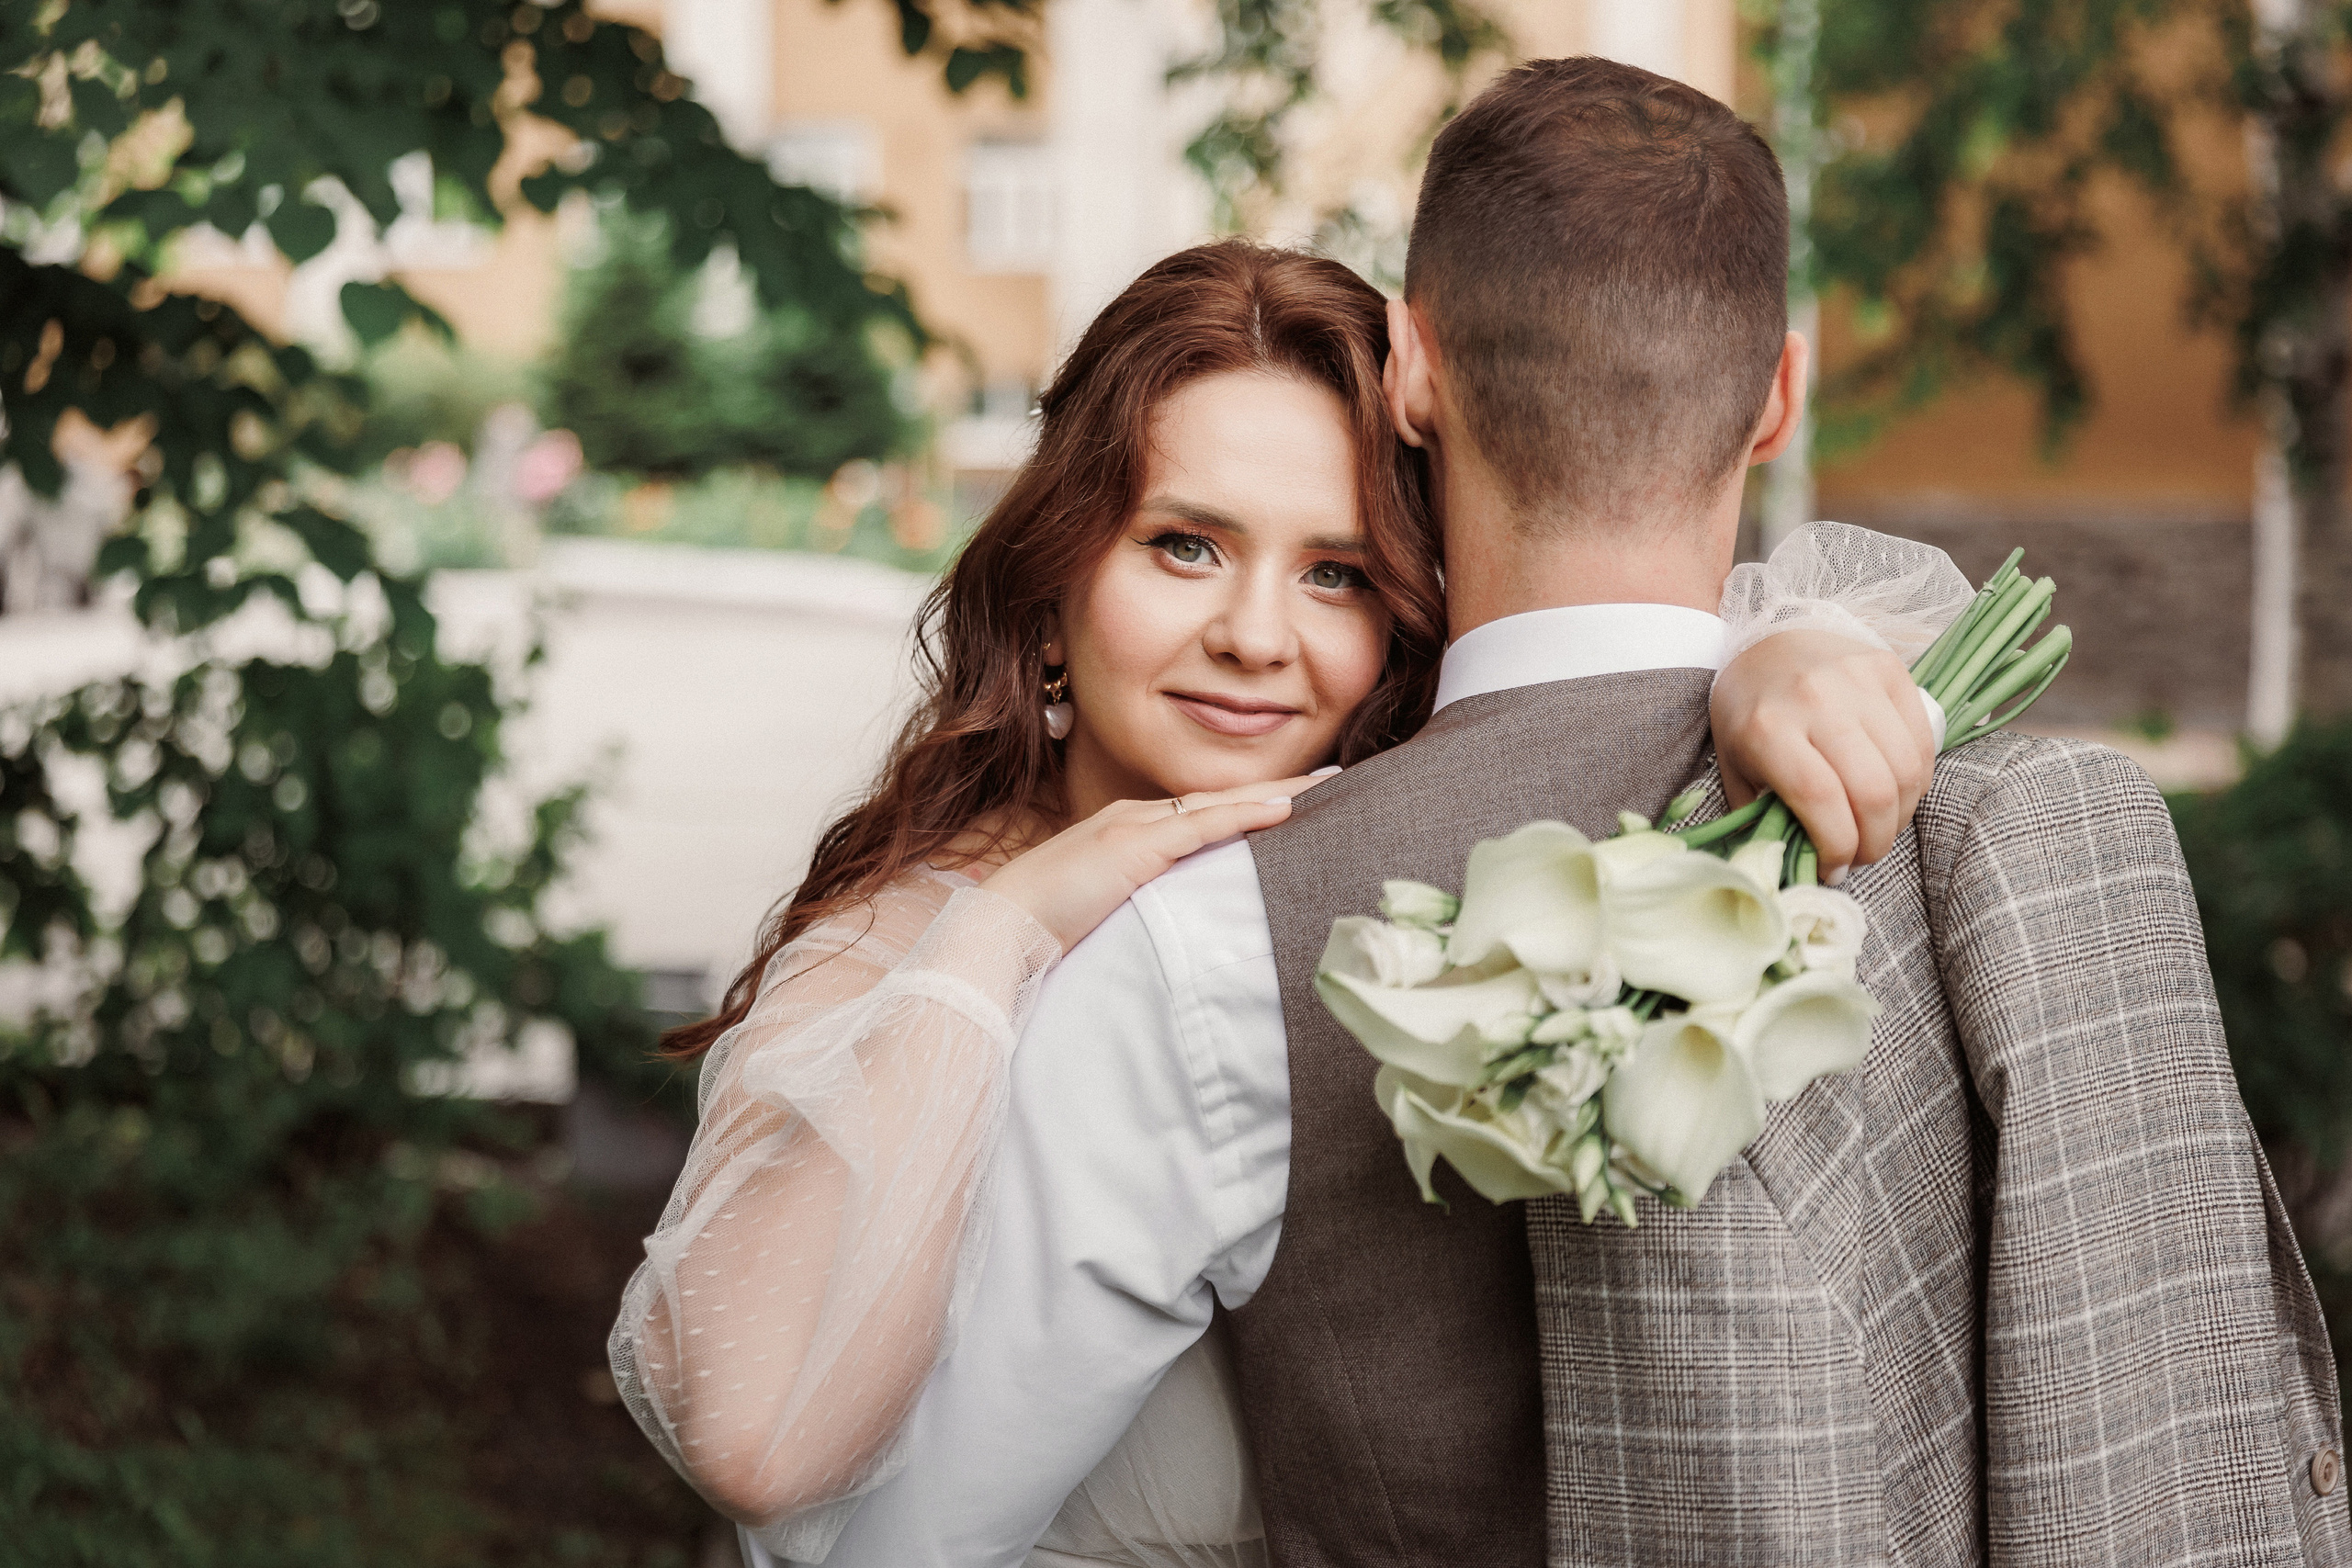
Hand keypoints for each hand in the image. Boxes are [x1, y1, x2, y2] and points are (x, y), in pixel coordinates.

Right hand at [984, 774, 1330, 951]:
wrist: (999, 929)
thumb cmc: (1043, 928)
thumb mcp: (1104, 911)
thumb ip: (1141, 905)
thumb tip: (1180, 921)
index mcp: (1129, 833)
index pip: (1204, 813)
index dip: (1252, 805)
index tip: (1298, 799)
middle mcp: (1135, 819)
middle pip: (1221, 800)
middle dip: (1279, 788)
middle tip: (1334, 779)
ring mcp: (1134, 829)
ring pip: (1220, 804)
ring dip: (1278, 793)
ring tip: (1328, 785)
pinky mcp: (1134, 848)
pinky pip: (1203, 826)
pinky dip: (1246, 814)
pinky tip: (1285, 807)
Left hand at [1710, 631, 1935, 880]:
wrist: (1767, 643)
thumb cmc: (1748, 713)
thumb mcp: (1735, 767)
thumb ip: (1761, 816)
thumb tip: (1793, 870)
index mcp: (1768, 727)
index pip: (1820, 799)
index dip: (1838, 846)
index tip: (1834, 868)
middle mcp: (1816, 700)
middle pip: (1872, 790)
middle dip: (1875, 841)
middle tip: (1863, 856)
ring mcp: (1857, 681)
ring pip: (1906, 770)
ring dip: (1900, 816)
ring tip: (1879, 828)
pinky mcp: (1890, 669)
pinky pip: (1922, 741)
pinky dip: (1917, 781)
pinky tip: (1896, 795)